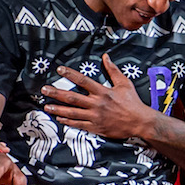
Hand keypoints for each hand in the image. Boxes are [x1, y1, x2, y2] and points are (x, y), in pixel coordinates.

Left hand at [41, 58, 159, 140]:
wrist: (140, 122)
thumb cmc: (133, 102)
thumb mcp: (124, 83)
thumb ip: (113, 70)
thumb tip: (106, 56)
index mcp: (103, 92)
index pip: (83, 81)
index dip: (70, 74)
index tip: (59, 69)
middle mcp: (97, 104)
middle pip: (72, 97)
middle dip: (56, 93)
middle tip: (44, 90)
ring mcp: (95, 117)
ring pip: (72, 112)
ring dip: (58, 108)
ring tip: (46, 106)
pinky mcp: (96, 127)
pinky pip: (78, 124)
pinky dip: (68, 121)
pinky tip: (59, 118)